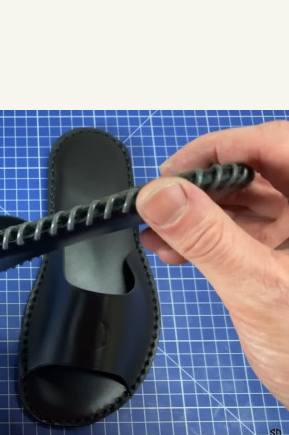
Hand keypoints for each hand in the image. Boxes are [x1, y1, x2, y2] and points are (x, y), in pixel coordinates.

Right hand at [136, 119, 288, 409]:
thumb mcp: (258, 290)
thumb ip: (208, 239)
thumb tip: (162, 196)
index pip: (276, 144)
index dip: (221, 147)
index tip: (175, 170)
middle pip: (257, 170)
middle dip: (201, 185)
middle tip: (161, 200)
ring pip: (246, 201)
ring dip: (198, 212)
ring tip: (158, 228)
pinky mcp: (284, 257)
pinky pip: (241, 232)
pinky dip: (206, 236)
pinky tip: (172, 248)